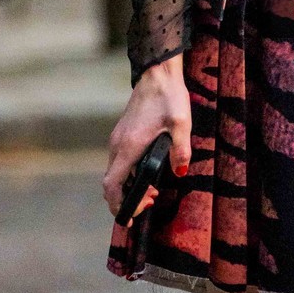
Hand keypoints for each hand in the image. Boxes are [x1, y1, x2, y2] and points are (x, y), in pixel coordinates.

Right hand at [102, 55, 191, 216]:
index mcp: (129, 147)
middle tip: (149, 205)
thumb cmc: (168, 97)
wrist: (157, 74)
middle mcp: (118, 145)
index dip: (118, 205)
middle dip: (126, 200)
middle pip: (111, 183)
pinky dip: (128, 175)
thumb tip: (179, 172)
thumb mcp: (182, 123)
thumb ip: (181, 150)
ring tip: (152, 193)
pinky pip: (119, 163)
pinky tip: (146, 174)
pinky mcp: (122, 135)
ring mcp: (117, 140)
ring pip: (114, 173)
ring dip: (128, 187)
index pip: (112, 185)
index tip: (129, 218)